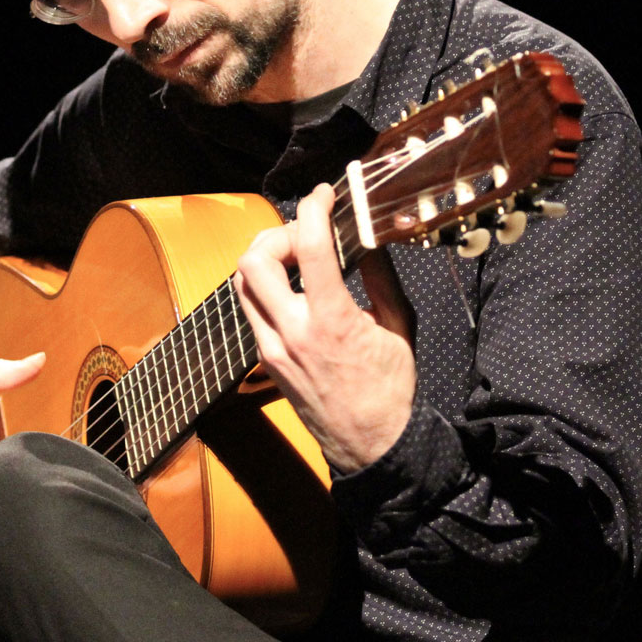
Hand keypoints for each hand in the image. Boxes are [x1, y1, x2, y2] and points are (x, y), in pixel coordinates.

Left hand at [234, 184, 415, 471]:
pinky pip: (251, 310)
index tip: (324, 195)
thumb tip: (370, 239)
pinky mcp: (265, 359)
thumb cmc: (391, 391)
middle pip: (253, 260)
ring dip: (264, 259)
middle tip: (303, 235)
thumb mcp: (398, 328)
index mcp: (331, 321)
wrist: (370, 446)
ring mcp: (272, 347)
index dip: (313, 209)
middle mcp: (292, 332)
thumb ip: (382, 278)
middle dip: (276, 234)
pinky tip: (294, 289)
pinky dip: (266, 288)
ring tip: (296, 258)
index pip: (307, 247)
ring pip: (242, 284)